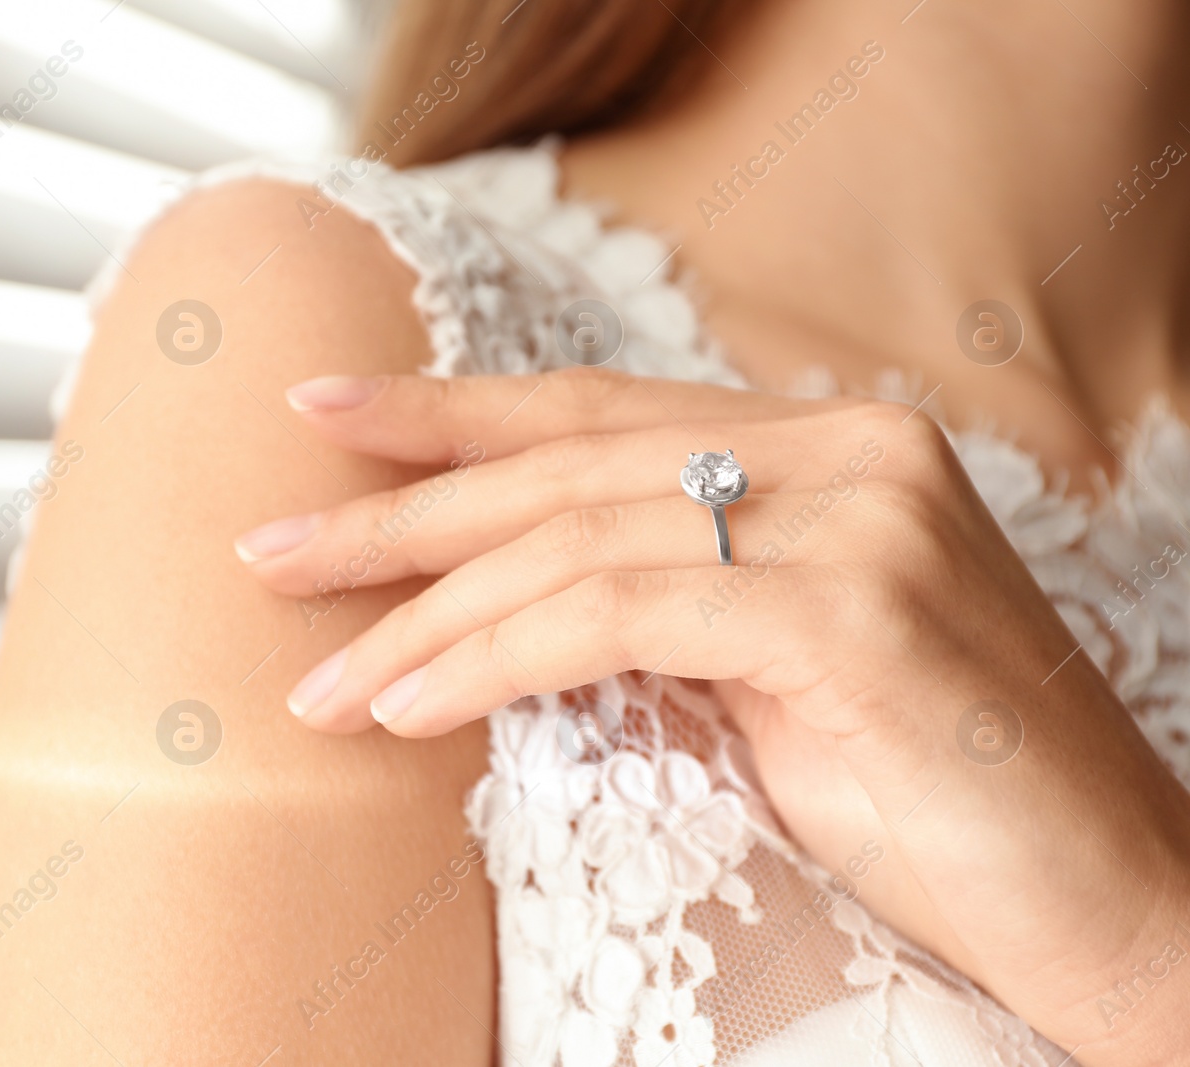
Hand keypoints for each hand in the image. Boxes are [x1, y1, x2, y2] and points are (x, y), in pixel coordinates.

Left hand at [236, 368, 1189, 1064]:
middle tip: (271, 545)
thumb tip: (493, 593)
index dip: (452, 410)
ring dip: (424, 612)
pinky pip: (620, 614)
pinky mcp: (853, 607)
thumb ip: (666, 591)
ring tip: (320, 674)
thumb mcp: (772, 663)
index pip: (595, 411)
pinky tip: (410, 700)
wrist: (1104, 895)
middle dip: (401, 510)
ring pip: (576, 539)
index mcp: (825, 442)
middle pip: (565, 465)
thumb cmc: (929, 790)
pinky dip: (496, 656)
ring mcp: (857, 516)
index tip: (325, 410)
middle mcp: (845, 448)